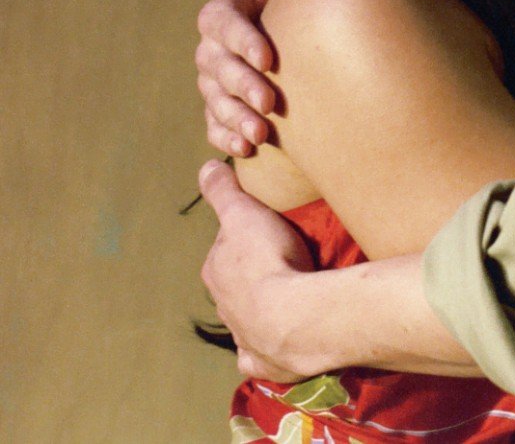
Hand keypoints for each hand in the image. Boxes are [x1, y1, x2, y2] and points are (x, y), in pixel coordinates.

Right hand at [196, 0, 316, 155]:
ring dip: (236, 117)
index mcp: (223, 11)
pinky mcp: (217, 109)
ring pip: (214, 101)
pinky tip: (247, 149)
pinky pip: (213, 126)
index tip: (268, 57)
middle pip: (218, 67)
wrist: (281, 35)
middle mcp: (211, 48)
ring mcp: (211, 81)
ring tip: (262, 134)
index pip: (222, 23)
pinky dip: (227, 138)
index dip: (242, 40)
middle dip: (242, 86)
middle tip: (270, 102)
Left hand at [199, 160, 316, 380]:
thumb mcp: (243, 212)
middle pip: (235, 284)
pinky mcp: (264, 361)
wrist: (294, 317)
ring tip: (288, 296)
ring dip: (261, 309)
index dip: (245, 237)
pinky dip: (266, 347)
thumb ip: (223, 191)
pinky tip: (279, 339)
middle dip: (252, 275)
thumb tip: (206, 168)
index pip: (225, 248)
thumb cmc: (267, 260)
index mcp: (215, 270)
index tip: (266, 231)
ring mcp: (243, 336)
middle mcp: (223, 306)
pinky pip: (260, 354)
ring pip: (246, 318)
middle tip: (282, 260)